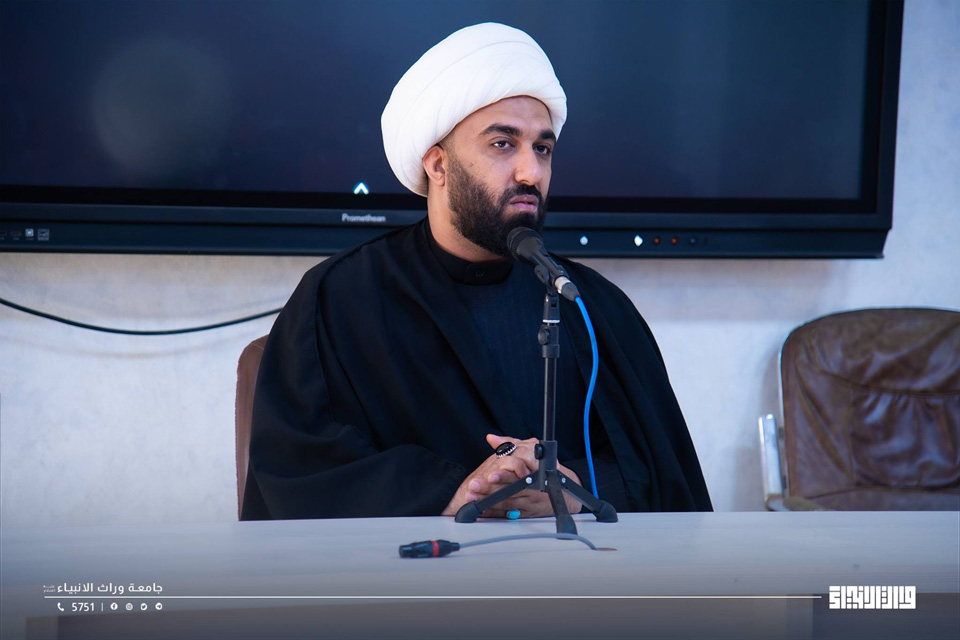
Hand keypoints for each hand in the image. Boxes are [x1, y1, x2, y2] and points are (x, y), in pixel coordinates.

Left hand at [442, 434, 583, 518]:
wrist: (565, 490)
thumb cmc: (544, 468)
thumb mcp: (530, 450)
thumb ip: (510, 444)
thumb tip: (492, 438)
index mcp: (532, 471)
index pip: (516, 473)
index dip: (503, 475)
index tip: (491, 475)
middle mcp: (532, 488)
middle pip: (509, 489)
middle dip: (490, 489)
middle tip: (475, 487)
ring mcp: (529, 502)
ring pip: (507, 502)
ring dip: (488, 502)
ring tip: (472, 499)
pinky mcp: (526, 513)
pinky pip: (508, 514)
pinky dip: (494, 513)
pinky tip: (481, 512)